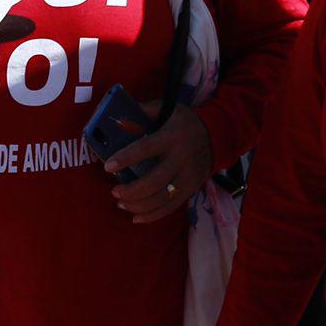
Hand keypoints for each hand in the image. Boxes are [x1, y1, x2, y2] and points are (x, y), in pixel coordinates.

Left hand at [104, 103, 214, 223]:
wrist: (217, 134)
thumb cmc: (185, 121)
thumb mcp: (168, 108)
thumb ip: (144, 111)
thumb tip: (117, 118)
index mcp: (172, 137)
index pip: (146, 148)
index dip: (126, 158)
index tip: (108, 166)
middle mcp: (182, 158)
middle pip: (153, 181)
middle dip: (131, 190)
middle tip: (114, 191)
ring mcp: (189, 176)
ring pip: (161, 199)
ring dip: (138, 205)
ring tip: (121, 203)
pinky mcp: (192, 188)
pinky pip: (171, 207)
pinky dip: (152, 215)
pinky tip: (136, 216)